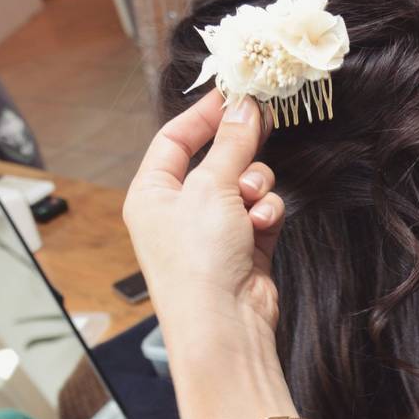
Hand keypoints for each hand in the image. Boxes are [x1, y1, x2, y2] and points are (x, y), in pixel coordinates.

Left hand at [123, 90, 296, 418]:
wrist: (224, 325)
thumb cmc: (198, 261)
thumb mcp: (211, 188)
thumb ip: (231, 143)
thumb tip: (244, 105)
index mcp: (152, 194)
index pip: (175, 139)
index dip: (204, 115)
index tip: (235, 93)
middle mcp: (179, 211)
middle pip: (216, 159)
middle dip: (240, 153)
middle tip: (263, 124)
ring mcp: (213, 230)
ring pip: (245, 184)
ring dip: (257, 186)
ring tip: (253, 203)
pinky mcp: (245, 246)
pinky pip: (262, 210)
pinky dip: (266, 213)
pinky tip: (264, 224)